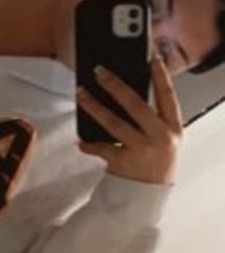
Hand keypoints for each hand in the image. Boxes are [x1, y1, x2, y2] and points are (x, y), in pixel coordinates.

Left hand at [76, 48, 182, 185]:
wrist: (149, 196)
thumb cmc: (154, 159)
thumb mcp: (163, 137)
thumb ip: (151, 117)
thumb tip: (124, 89)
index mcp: (172, 127)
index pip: (167, 95)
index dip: (160, 74)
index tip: (150, 55)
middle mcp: (160, 137)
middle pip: (136, 105)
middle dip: (116, 85)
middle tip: (99, 71)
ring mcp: (142, 151)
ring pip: (114, 124)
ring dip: (95, 107)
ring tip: (81, 94)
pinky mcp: (124, 164)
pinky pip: (103, 149)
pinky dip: (90, 144)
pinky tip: (80, 140)